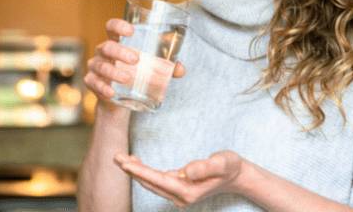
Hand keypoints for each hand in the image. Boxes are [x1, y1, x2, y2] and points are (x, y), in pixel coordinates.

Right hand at [83, 18, 185, 106]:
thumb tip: (181, 69)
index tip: (131, 30)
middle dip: (120, 52)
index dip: (118, 26)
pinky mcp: (92, 83)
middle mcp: (103, 52)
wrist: (119, 99)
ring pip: (100, 66)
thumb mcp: (149, 68)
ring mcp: (95, 67)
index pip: (111, 27)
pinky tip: (111, 92)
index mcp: (116, 42)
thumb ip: (165, 67)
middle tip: (136, 60)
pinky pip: (93, 83)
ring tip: (127, 78)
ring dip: (113, 72)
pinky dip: (102, 88)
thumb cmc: (135, 74)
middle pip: (107, 47)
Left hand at [114, 151, 244, 207]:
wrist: (236, 176)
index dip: (140, 171)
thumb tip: (186, 171)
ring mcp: (178, 195)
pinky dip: (144, 172)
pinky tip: (136, 162)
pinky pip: (156, 181)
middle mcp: (180, 196)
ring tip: (121, 157)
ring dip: (136, 171)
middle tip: (115, 156)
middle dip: (132, 170)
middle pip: (150, 183)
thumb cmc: (230, 166)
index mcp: (188, 191)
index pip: (158, 180)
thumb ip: (206, 167)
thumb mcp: (222, 162)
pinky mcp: (178, 189)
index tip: (124, 163)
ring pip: (151, 183)